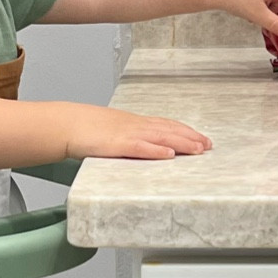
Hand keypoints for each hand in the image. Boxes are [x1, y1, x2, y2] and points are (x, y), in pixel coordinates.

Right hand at [63, 104, 210, 162]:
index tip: (202, 138)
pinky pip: (140, 147)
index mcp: (136, 123)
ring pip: (161, 137)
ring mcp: (128, 134)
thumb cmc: (88, 129)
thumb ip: (131, 138)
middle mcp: (136, 126)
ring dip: (182, 143)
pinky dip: (156, 150)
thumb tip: (144, 146)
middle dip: (191, 137)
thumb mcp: (114, 131)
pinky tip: (169, 154)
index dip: (186, 131)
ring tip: (198, 149)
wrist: (68, 124)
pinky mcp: (118, 144)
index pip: (167, 124)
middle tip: (209, 145)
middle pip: (170, 130)